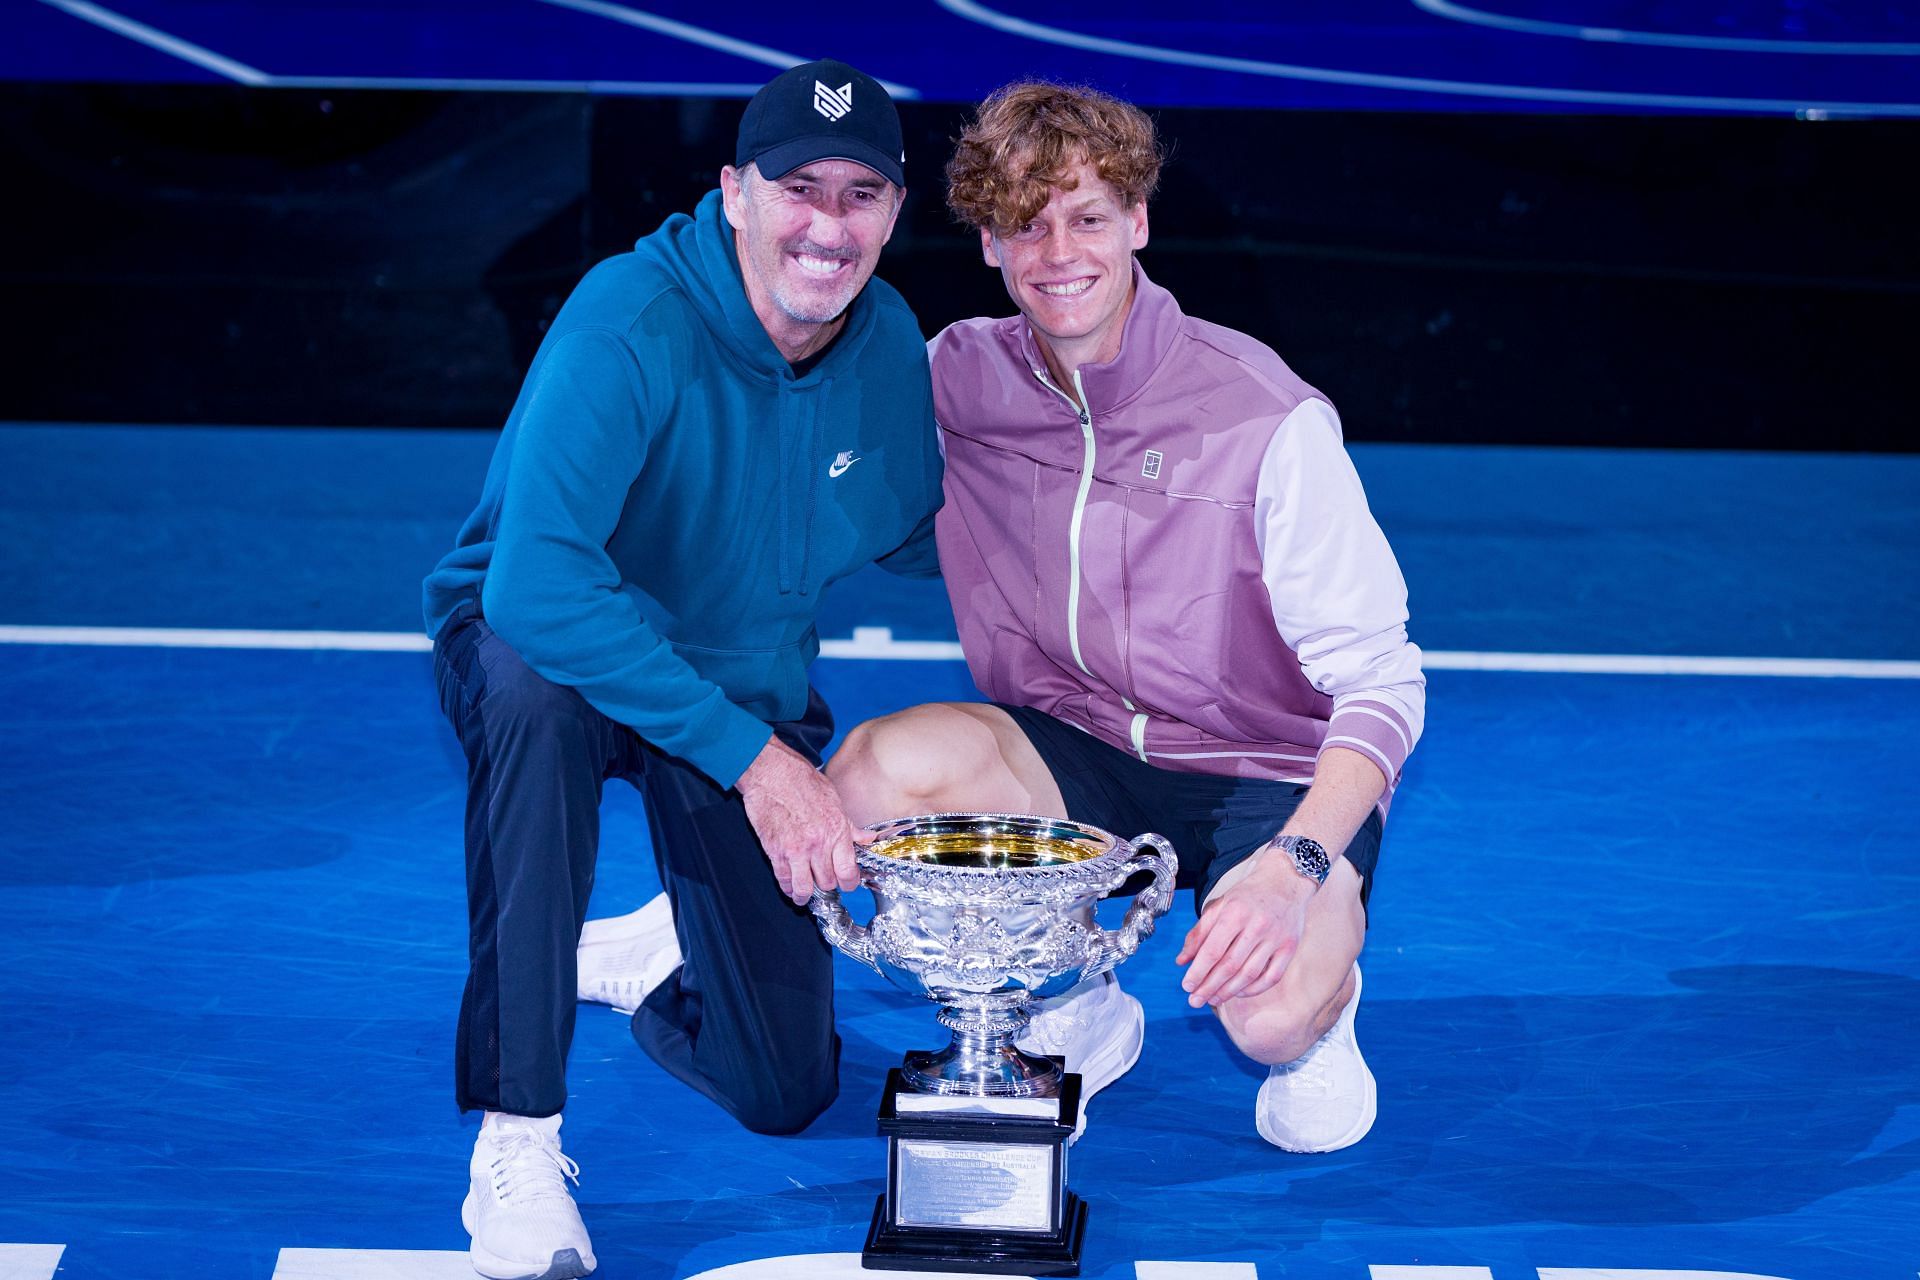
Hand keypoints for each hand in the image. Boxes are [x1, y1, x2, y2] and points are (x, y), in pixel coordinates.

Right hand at [737, 735, 872, 904]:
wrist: (772, 773)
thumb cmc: (802, 781)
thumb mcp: (834, 800)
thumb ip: (850, 826)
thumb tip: (867, 838)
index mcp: (836, 830)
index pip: (848, 871)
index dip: (849, 883)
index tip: (847, 883)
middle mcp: (818, 843)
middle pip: (828, 882)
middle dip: (828, 886)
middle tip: (825, 883)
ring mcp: (796, 850)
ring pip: (805, 887)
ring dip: (806, 894)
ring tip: (806, 894)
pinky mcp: (775, 851)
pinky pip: (784, 879)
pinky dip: (787, 887)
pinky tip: (790, 886)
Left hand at [1175, 845, 1315, 1007]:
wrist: (1285, 882)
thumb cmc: (1248, 896)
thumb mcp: (1219, 906)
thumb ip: (1199, 933)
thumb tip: (1182, 961)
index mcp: (1235, 913)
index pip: (1213, 950)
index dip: (1198, 971)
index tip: (1186, 985)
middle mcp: (1257, 926)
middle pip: (1230, 965)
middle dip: (1209, 986)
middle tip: (1195, 1000)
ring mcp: (1276, 938)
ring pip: (1250, 974)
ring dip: (1229, 991)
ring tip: (1213, 1000)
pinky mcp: (1290, 948)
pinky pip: (1272, 977)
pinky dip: (1254, 989)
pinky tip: (1238, 992)